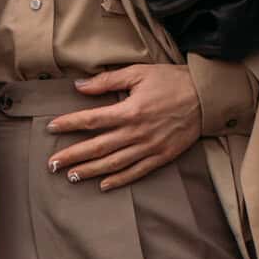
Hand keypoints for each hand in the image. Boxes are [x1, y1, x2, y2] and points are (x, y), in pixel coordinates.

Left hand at [46, 64, 201, 189]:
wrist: (206, 98)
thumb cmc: (172, 81)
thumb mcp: (139, 73)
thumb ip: (108, 81)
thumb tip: (79, 86)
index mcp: (129, 111)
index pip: (91, 120)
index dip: (69, 124)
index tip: (51, 128)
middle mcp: (136, 133)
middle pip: (97, 147)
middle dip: (72, 156)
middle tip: (52, 164)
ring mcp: (149, 148)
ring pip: (113, 164)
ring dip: (90, 171)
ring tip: (71, 176)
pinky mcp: (161, 157)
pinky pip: (136, 172)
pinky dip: (119, 180)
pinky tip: (103, 185)